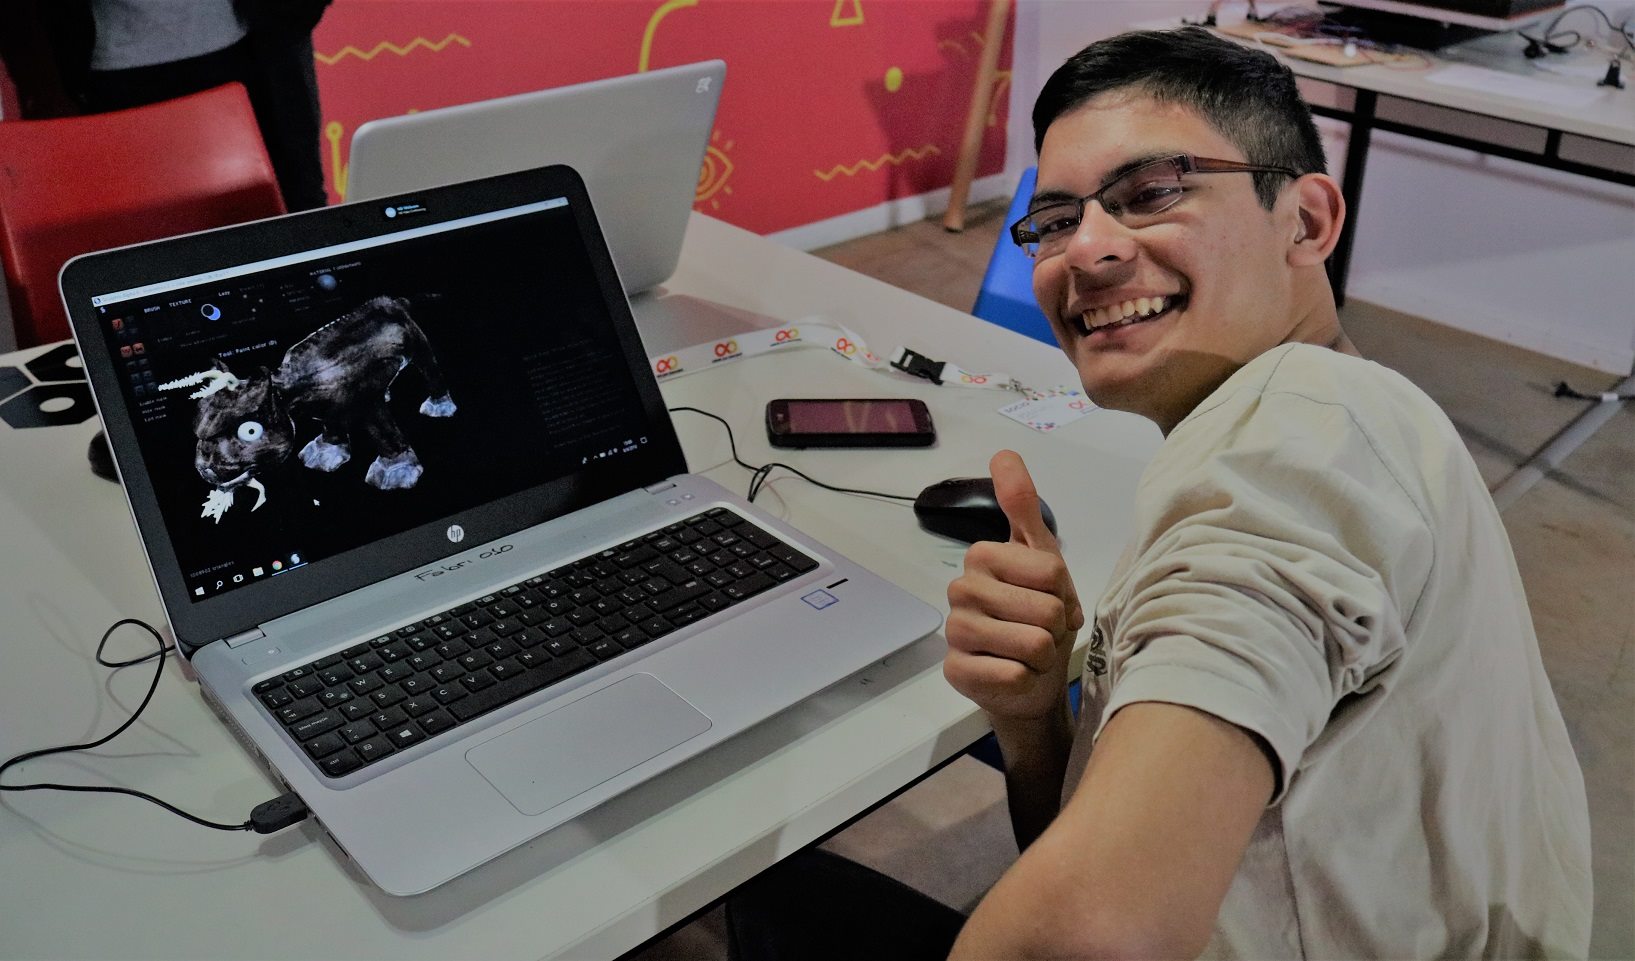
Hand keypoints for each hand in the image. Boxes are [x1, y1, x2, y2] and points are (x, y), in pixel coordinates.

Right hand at [943, 450, 1083, 724]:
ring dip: (1043, 655)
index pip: (1051, 573)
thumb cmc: (1038, 612)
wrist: (1031, 675)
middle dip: (1055, 627)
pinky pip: (1014, 674)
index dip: (1064, 593)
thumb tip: (1003, 452)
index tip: (1051, 600)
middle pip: (1045, 610)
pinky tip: (1013, 674)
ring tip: (1030, 653)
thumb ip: (1022, 504)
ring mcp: (955, 633)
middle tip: (1041, 631)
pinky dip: (1026, 679)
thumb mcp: (1041, 555)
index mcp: (980, 556)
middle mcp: (960, 589)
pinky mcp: (956, 672)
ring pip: (1033, 644)